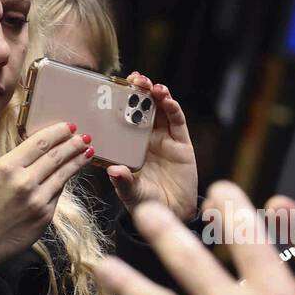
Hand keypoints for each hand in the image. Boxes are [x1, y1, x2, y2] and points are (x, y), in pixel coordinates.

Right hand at [0, 121, 91, 264]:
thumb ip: (18, 161)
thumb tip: (44, 149)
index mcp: (7, 167)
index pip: (39, 143)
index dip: (58, 133)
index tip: (69, 126)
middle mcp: (24, 181)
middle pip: (55, 156)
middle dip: (73, 144)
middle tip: (84, 136)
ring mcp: (37, 199)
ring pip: (63, 174)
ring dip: (78, 160)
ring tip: (88, 150)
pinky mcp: (45, 215)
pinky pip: (58, 193)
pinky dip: (66, 180)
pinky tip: (72, 172)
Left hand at [106, 73, 197, 222]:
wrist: (173, 215)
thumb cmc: (147, 203)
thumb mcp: (132, 193)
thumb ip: (124, 181)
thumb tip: (113, 171)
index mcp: (129, 145)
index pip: (123, 117)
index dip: (120, 101)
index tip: (112, 87)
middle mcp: (146, 138)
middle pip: (143, 107)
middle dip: (139, 91)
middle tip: (134, 79)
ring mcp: (165, 139)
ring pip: (161, 110)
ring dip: (157, 94)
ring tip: (151, 86)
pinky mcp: (182, 144)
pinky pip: (177, 122)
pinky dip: (173, 109)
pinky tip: (167, 100)